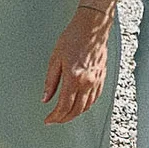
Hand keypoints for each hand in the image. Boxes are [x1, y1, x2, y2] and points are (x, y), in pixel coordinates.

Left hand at [43, 6, 111, 123]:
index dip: (55, 117)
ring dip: (75, 114)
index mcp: (73, 77)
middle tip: (54, 120)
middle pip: (76, 110)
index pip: (64, 106)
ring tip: (65, 114)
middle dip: (64, 119)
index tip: (48, 120)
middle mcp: (87, 82)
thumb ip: (51, 81)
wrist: (92, 27)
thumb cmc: (73, 38)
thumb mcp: (55, 59)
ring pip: (87, 106)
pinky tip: (80, 105)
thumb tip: (45, 98)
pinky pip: (95, 98)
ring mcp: (96, 80)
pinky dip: (86, 106)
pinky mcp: (102, 77)